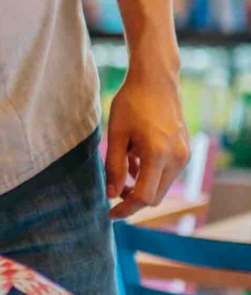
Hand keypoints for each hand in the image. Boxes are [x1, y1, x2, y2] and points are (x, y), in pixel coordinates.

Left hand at [106, 68, 190, 219]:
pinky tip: (135, 158)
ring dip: (140, 184)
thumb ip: (113, 165)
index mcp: (158, 155)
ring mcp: (184, 157)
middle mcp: (177, 160)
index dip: (125, 208)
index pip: (143, 197)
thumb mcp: (116, 133)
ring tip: (122, 164)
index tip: (110, 213)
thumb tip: (110, 194)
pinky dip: (150, 173)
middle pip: (154, 196)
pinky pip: (166, 173)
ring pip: (161, 186)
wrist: (156, 81)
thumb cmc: (132, 103)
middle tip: (112, 188)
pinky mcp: (184, 152)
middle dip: (132, 197)